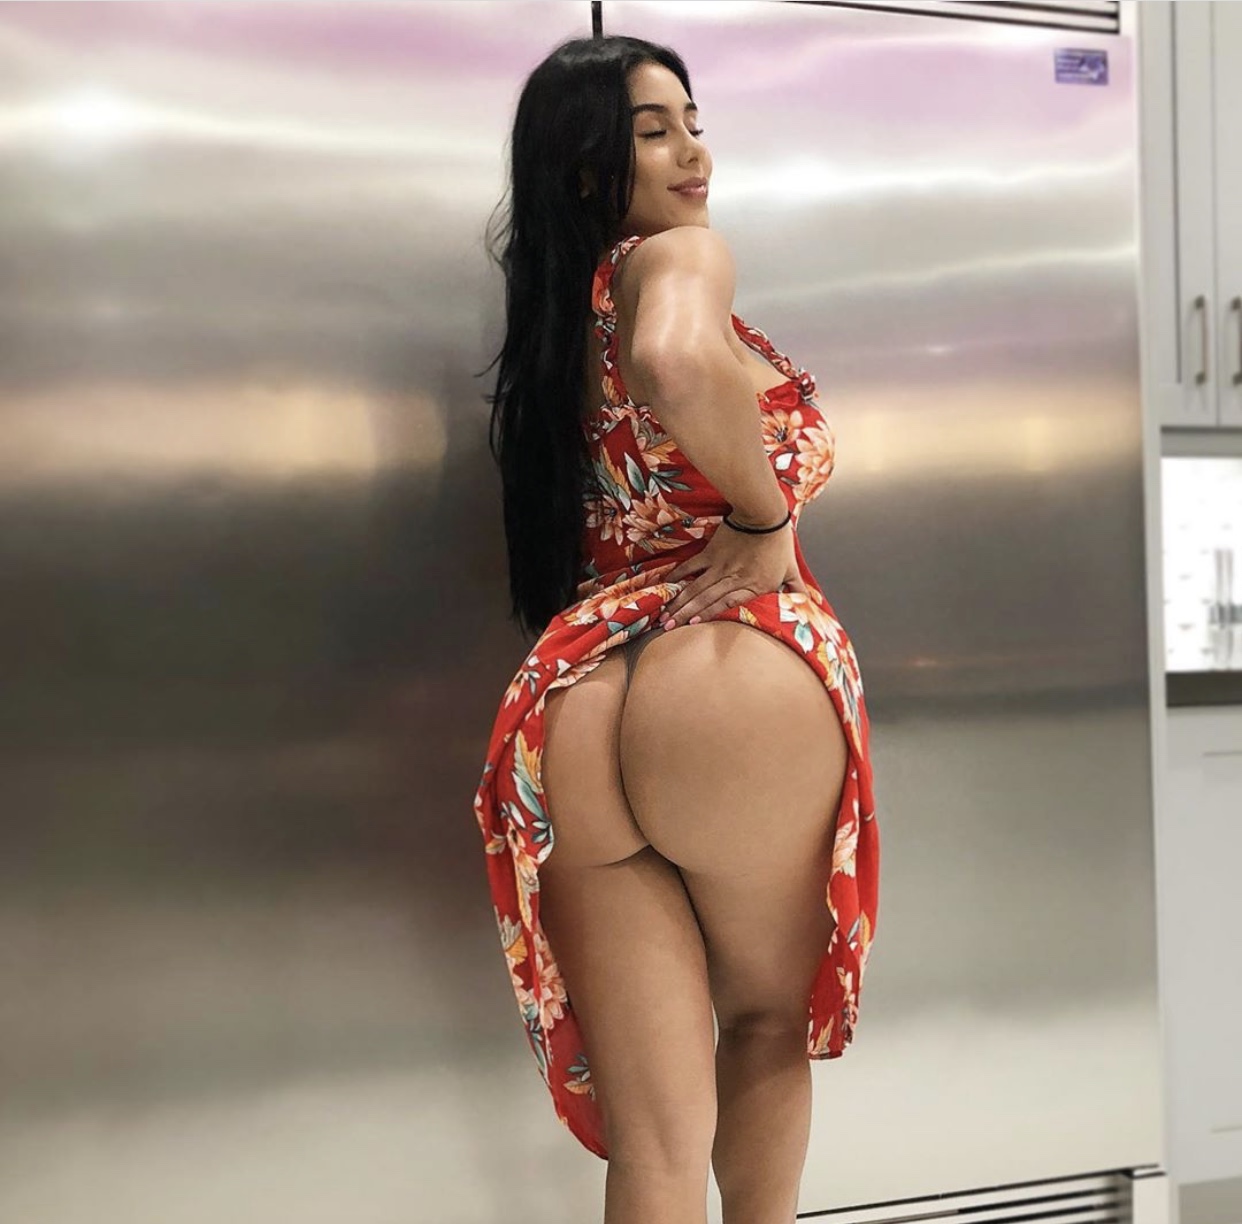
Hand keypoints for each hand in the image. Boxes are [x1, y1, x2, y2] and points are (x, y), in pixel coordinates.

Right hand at [659, 516, 807, 628]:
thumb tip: (806, 604)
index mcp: (753, 586)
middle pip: (706, 599)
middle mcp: (733, 578)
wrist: (764, 514)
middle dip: (685, 614)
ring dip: (679, 601)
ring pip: (696, 587)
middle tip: (667, 626)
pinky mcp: (711, 552)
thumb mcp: (791, 569)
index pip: (727, 604)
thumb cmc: (779, 542)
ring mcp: (720, 566)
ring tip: (665, 614)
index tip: (692, 625)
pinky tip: (667, 585)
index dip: (708, 615)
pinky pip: (692, 567)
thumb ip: (795, 589)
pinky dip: (678, 576)